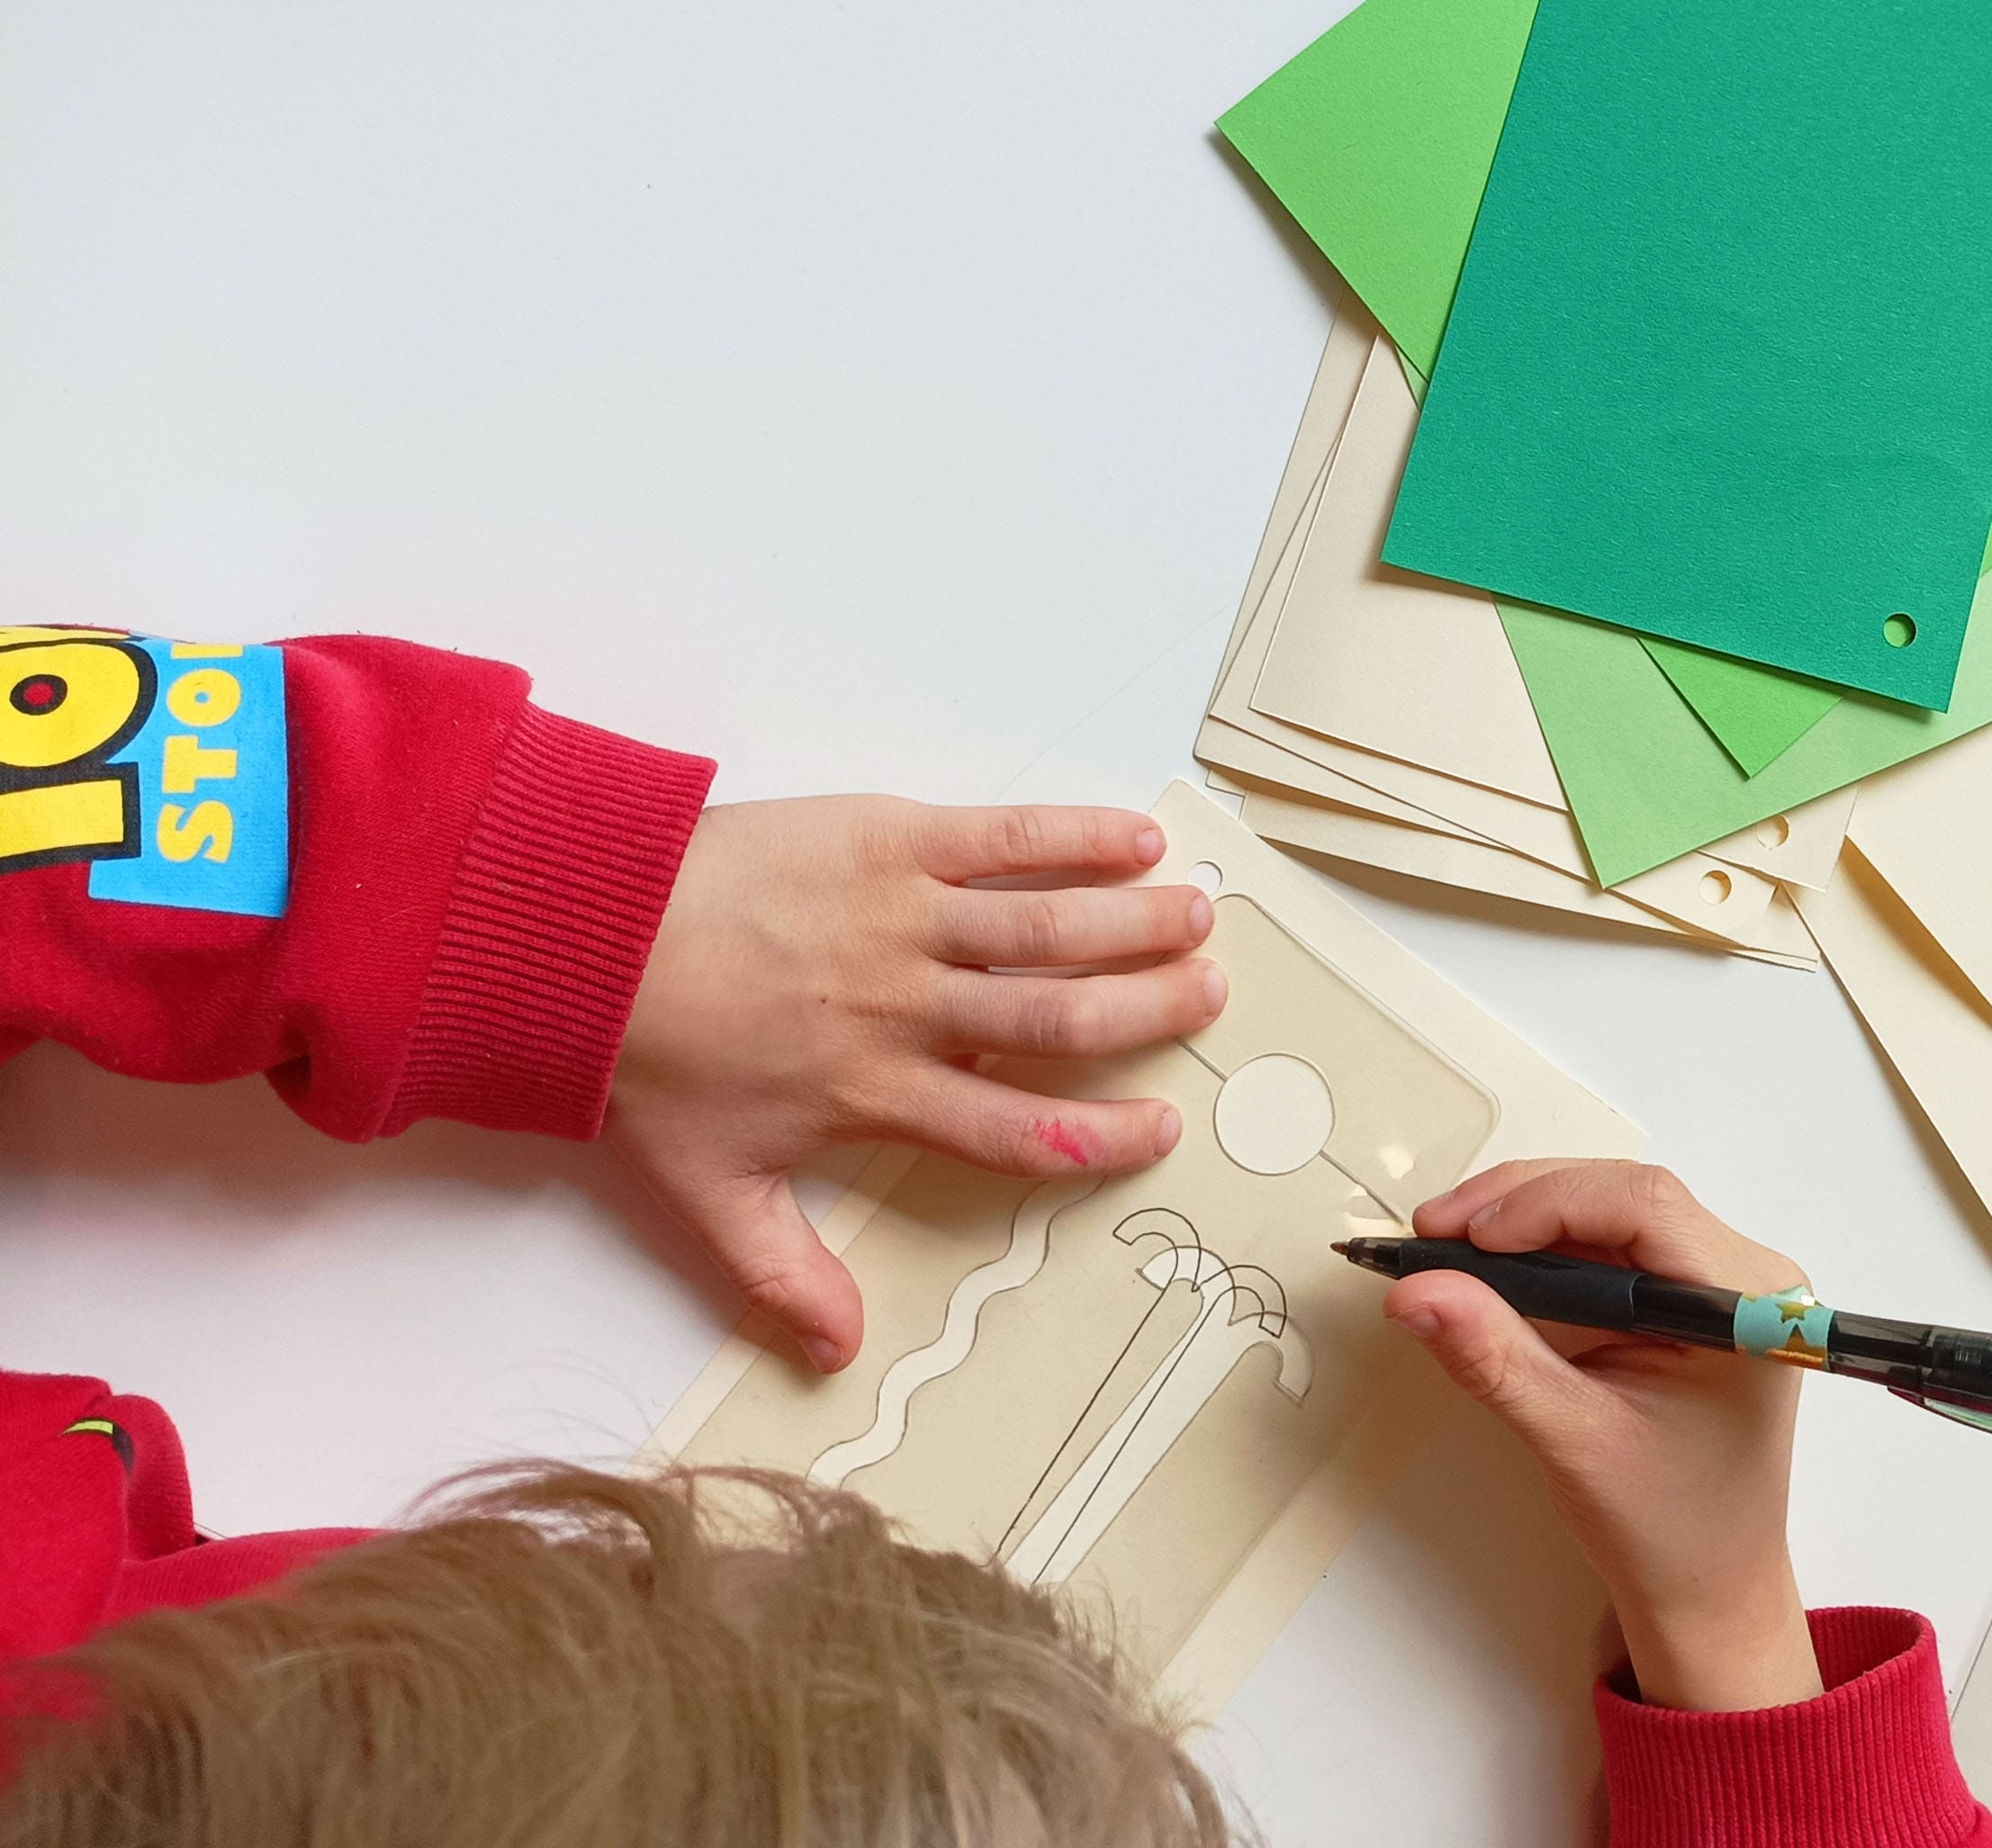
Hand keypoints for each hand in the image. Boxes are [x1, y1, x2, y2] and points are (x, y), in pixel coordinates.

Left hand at [607, 798, 1219, 1372]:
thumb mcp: (707, 1190)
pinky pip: (1004, 838)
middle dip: (1146, 1011)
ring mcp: (903, 917)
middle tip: (1210, 998)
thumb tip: (838, 1354)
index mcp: (878, 1094)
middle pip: (1058, 1017)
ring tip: (1200, 921)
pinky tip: (1136, 838)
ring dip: (1135, 924)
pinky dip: (1077, 837)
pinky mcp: (888, 838)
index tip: (1161, 1127)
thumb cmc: (644, 1060)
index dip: (1102, 1134)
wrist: (581, 939)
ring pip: (1049, 927)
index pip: (1019, 1127)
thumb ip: (782, 1274)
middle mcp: (908, 1008)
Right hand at [1386, 1160, 1823, 1712]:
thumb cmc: (1665, 1527)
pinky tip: (1491, 1263)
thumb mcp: (1573, 1438)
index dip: (1545, 1204)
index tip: (1461, 1235)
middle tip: (1433, 1234)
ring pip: (1613, 1213)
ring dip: (1527, 1221)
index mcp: (1748, 1306)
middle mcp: (1748, 1279)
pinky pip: (1615, 1246)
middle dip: (1522, 1205)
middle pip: (1626, 1196)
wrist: (1708, 1589)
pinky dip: (1548, 1249)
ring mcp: (1720, 1285)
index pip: (1644, 1206)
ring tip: (1448, 1245)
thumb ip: (1496, 1357)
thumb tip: (1418, 1292)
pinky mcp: (1688, 1299)